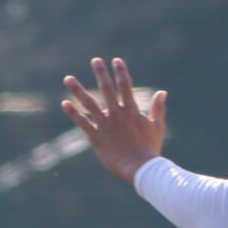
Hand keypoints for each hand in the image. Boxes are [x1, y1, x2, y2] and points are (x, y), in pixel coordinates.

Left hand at [63, 57, 167, 181]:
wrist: (139, 167)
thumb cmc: (150, 148)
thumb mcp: (157, 126)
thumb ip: (158, 108)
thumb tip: (162, 92)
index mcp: (131, 110)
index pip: (126, 85)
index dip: (121, 71)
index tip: (116, 60)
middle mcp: (116, 113)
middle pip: (107, 89)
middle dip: (101, 73)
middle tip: (95, 60)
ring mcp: (104, 124)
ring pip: (88, 103)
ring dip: (77, 90)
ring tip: (68, 78)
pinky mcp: (95, 136)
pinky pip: (81, 122)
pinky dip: (73, 113)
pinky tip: (65, 103)